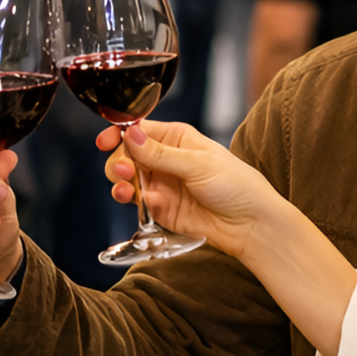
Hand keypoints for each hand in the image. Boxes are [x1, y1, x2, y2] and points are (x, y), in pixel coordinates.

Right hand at [101, 120, 289, 260]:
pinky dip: (134, 202)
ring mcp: (162, 184)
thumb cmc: (237, 186)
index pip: (139, 130)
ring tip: (124, 190)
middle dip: (118, 161)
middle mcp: (166, 159)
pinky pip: (138, 202)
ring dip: (120, 182)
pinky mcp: (162, 208)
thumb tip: (130, 135)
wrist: (251, 225)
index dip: (119, 134)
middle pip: (127, 154)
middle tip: (123, 171)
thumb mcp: (198, 164)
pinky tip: (143, 202)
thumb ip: (160, 153)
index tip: (105, 142)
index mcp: (177, 138)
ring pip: (127, 178)